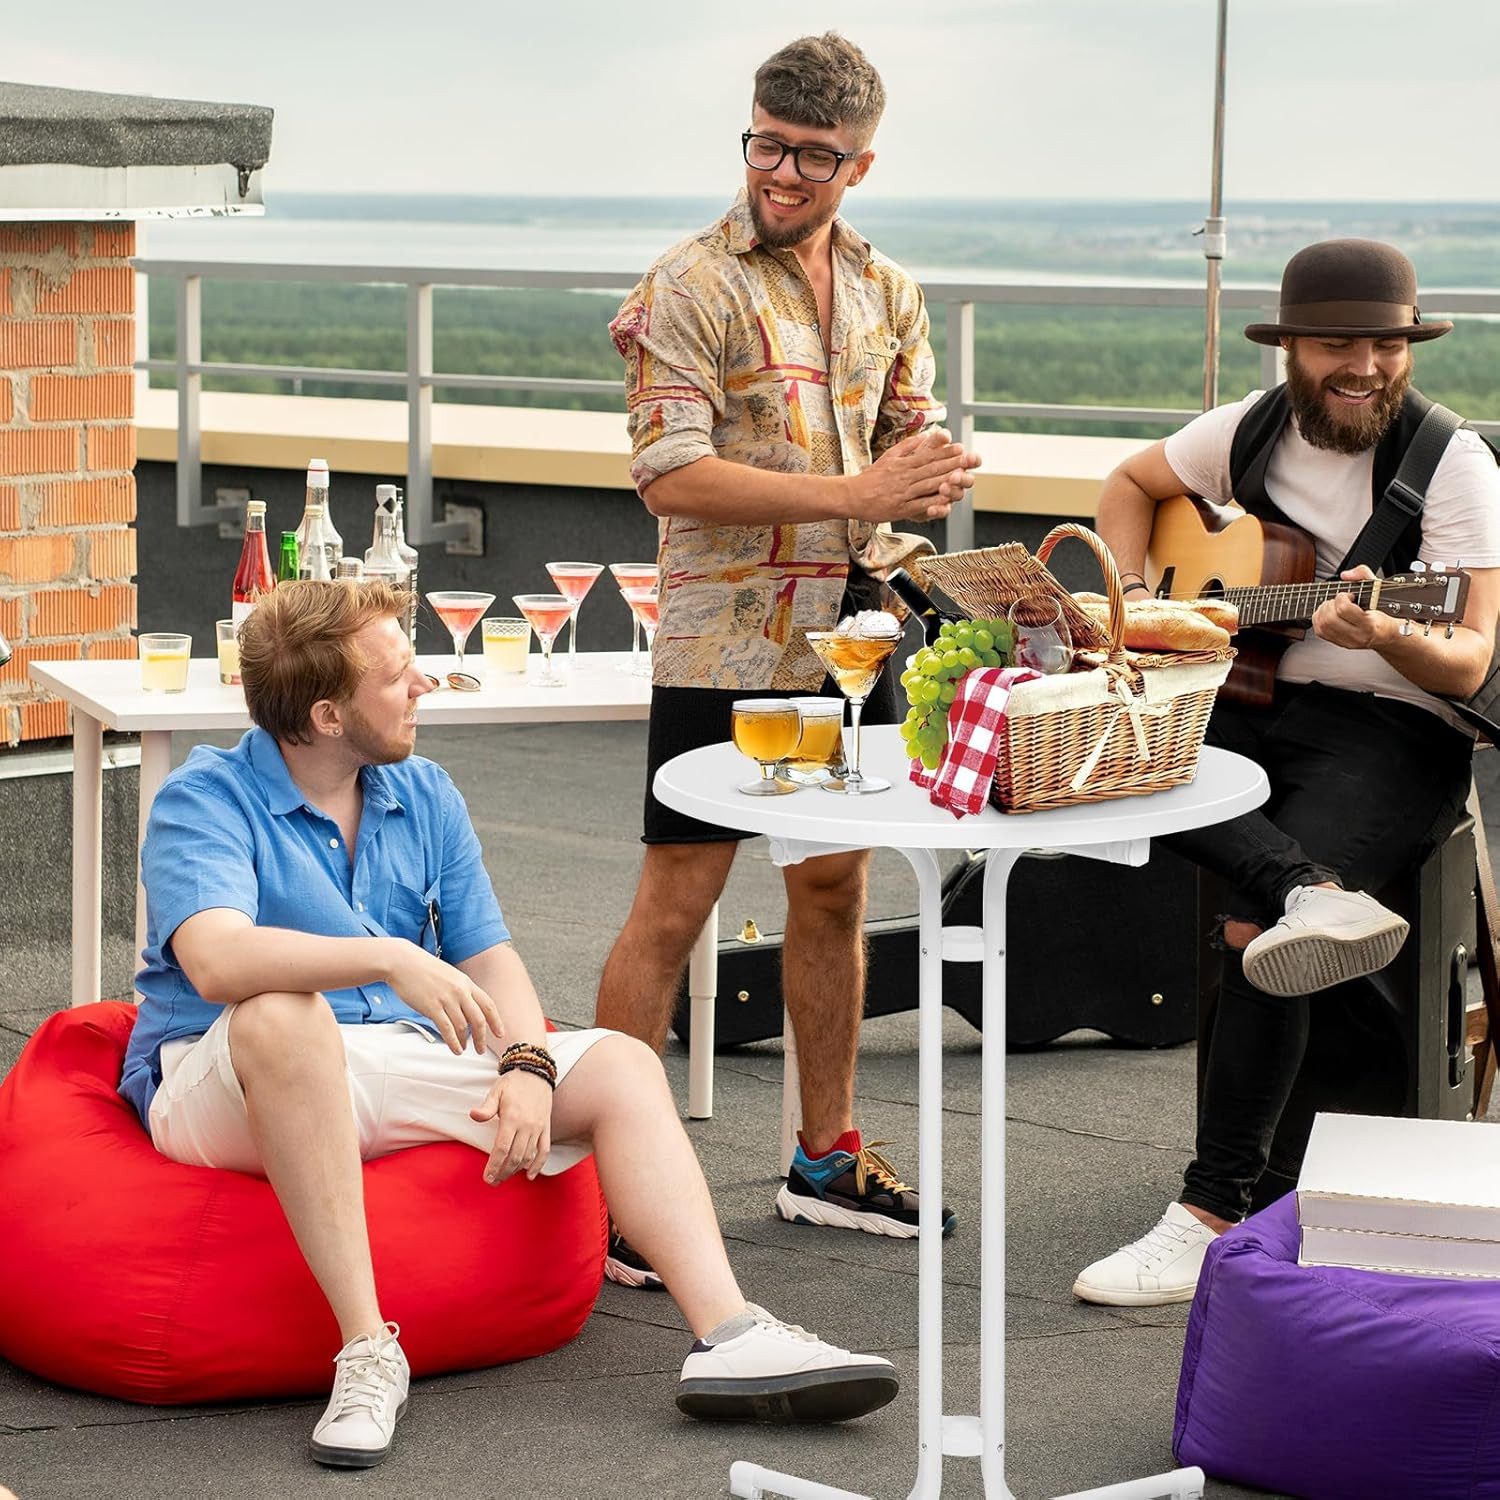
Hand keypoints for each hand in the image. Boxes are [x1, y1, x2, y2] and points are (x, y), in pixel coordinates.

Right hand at [382, 940, 504, 1055]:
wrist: (403, 962)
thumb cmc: (424, 969)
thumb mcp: (450, 976)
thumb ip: (460, 991)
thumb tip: (466, 1010)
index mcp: (466, 983)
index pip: (488, 1005)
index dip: (496, 1021)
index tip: (500, 1033)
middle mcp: (460, 991)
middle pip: (479, 1019)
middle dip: (482, 1037)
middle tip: (481, 1049)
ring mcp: (447, 999)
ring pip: (463, 1026)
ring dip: (465, 1041)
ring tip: (464, 1049)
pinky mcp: (432, 1007)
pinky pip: (447, 1029)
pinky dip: (453, 1042)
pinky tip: (456, 1049)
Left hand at [470, 1069, 551, 1182]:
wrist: (536, 1072)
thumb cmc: (513, 1083)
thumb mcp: (497, 1091)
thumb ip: (486, 1107)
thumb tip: (473, 1115)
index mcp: (512, 1118)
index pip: (502, 1148)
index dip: (494, 1166)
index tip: (487, 1177)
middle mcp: (527, 1125)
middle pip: (515, 1157)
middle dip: (503, 1172)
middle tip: (493, 1182)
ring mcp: (538, 1127)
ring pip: (528, 1156)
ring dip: (516, 1170)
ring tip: (505, 1177)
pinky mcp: (546, 1127)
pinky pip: (544, 1150)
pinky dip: (538, 1164)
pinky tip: (530, 1175)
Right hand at [851, 427, 980, 523]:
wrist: (852, 496)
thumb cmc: (871, 477)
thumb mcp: (889, 457)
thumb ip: (907, 447)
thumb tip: (925, 436)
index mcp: (902, 464)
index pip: (927, 456)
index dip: (945, 452)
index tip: (960, 448)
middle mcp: (904, 477)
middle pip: (931, 469)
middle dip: (952, 464)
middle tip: (970, 459)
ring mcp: (902, 493)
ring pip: (927, 485)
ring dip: (946, 481)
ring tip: (962, 476)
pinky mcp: (899, 509)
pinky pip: (919, 505)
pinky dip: (933, 502)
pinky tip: (946, 500)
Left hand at [1312, 566, 1390, 650]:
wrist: (1388, 633)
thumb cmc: (1385, 610)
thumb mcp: (1380, 588)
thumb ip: (1364, 575)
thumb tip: (1345, 575)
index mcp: (1370, 623)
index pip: (1344, 609)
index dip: (1342, 597)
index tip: (1348, 595)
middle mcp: (1357, 635)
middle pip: (1329, 619)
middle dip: (1329, 604)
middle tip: (1338, 601)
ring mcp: (1347, 641)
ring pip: (1321, 626)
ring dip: (1322, 612)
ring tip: (1333, 606)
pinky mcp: (1339, 643)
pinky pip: (1320, 632)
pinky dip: (1319, 620)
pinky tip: (1328, 614)